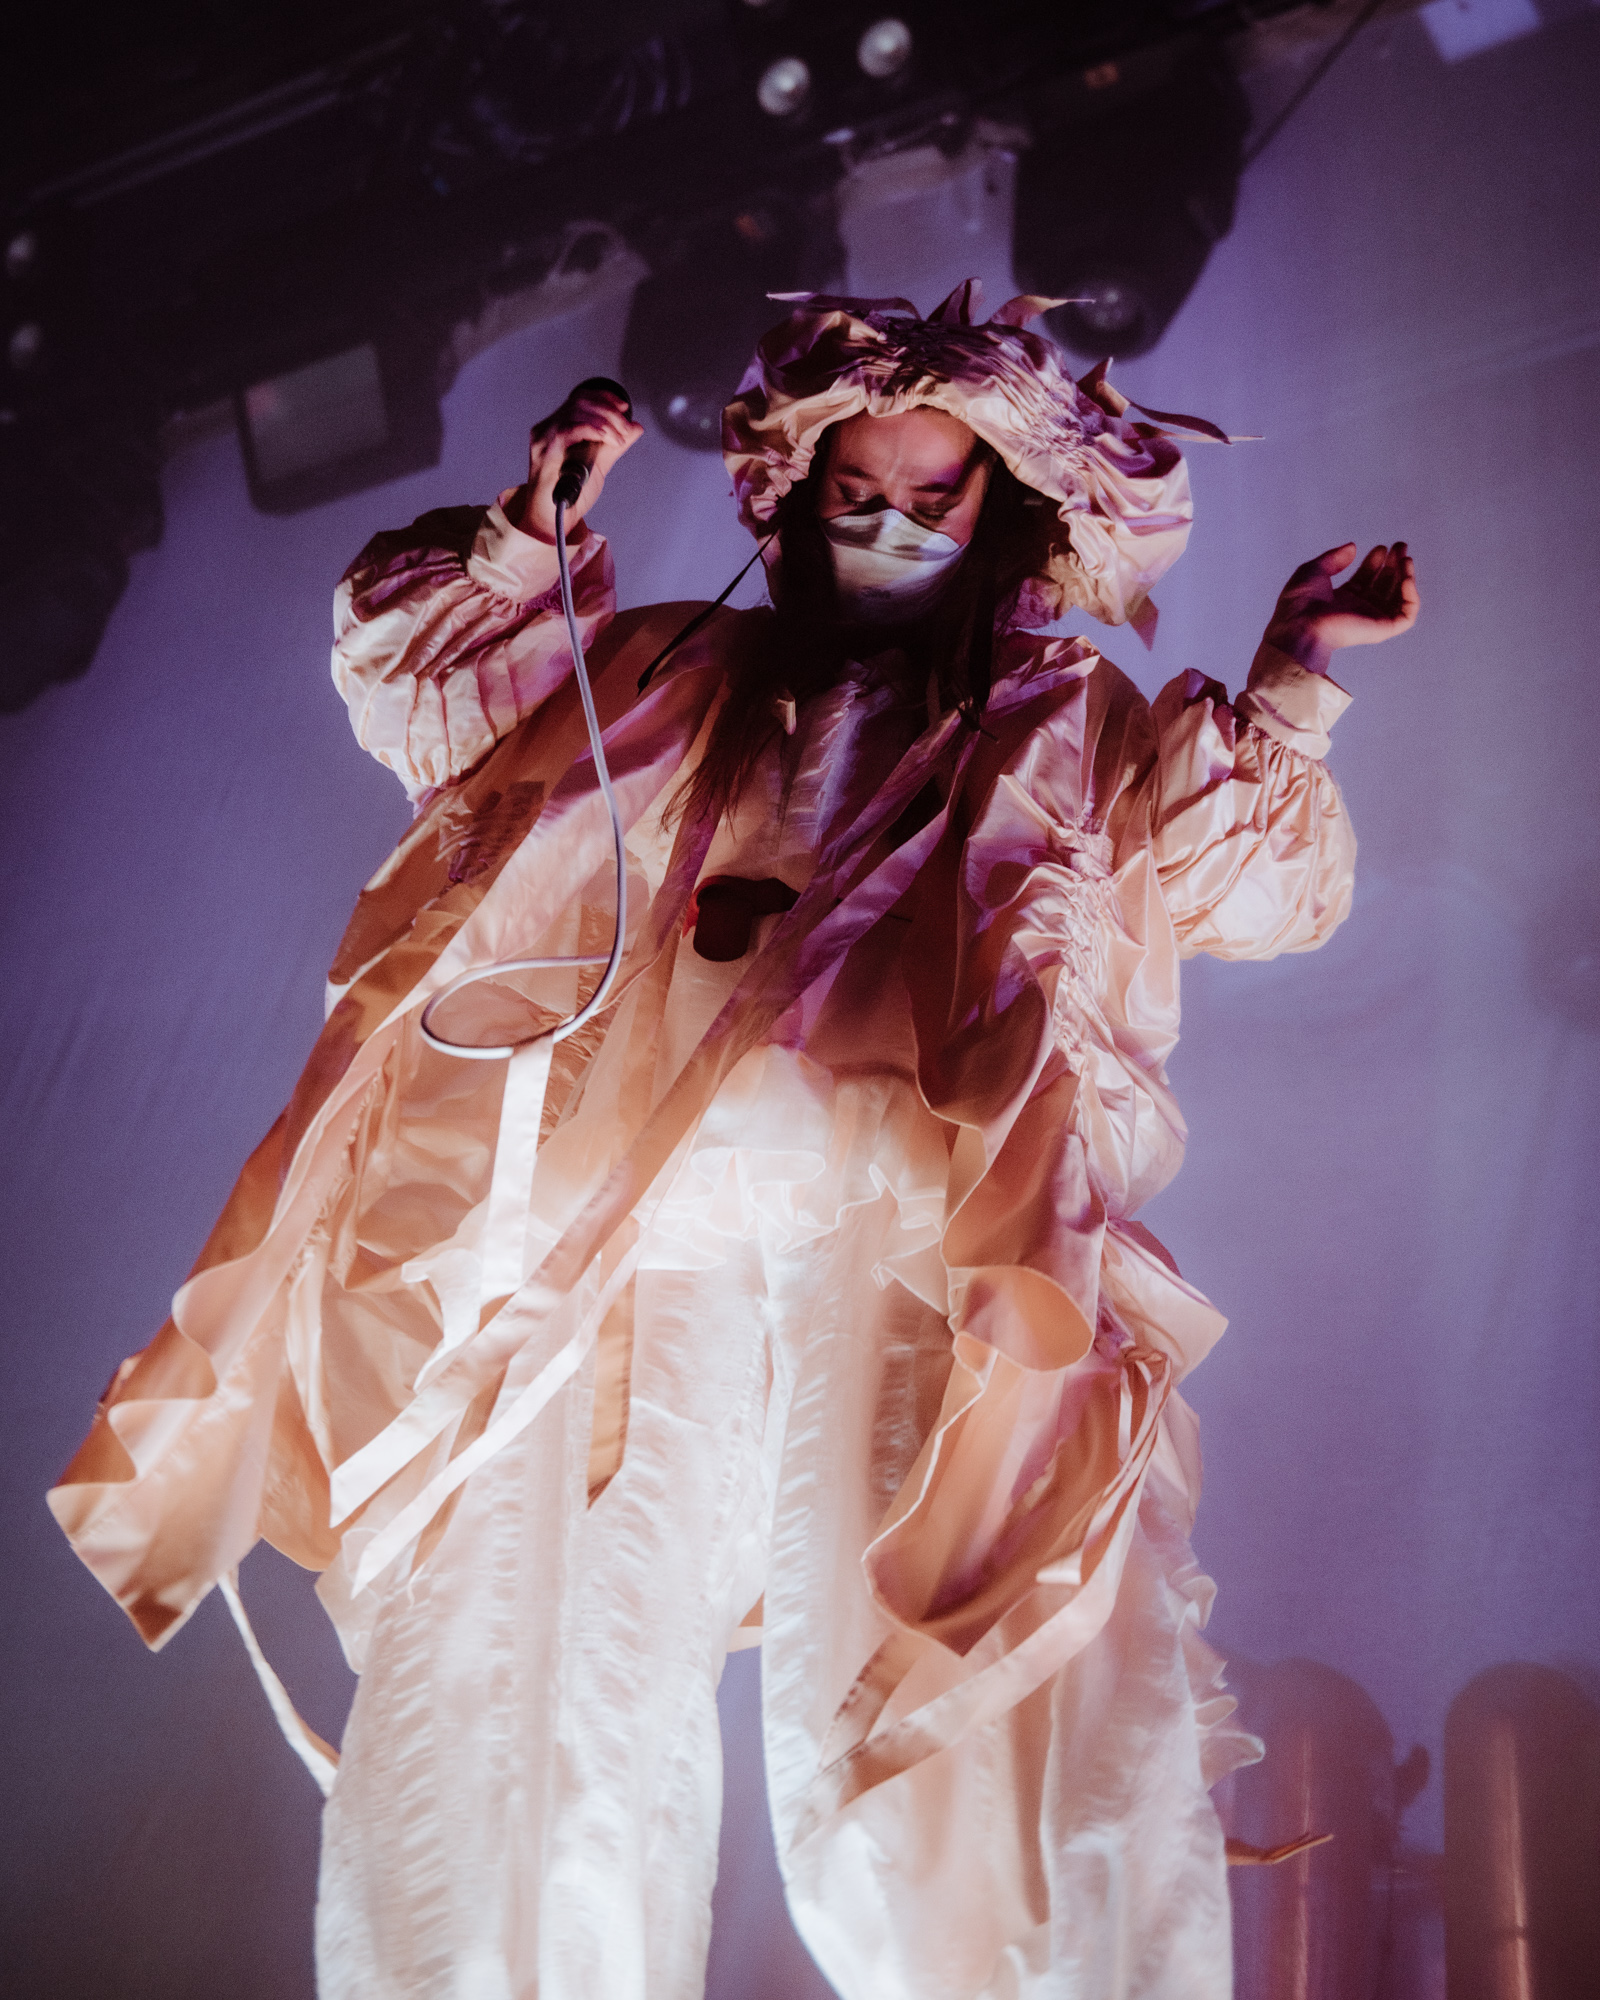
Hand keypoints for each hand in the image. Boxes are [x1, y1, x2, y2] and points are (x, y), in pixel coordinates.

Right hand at [514, 382, 643, 543]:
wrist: (555, 521)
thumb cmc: (571, 496)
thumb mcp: (599, 465)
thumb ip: (615, 445)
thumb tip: (635, 427)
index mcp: (557, 428)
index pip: (580, 398)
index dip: (604, 398)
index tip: (624, 407)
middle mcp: (547, 429)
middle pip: (580, 402)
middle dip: (610, 413)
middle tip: (625, 430)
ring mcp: (543, 439)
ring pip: (577, 412)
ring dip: (605, 422)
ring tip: (619, 439)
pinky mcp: (545, 452)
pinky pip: (570, 430)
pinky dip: (594, 431)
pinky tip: (607, 440)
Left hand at [1264, 542, 1418, 675]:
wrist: (1300, 625)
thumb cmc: (1299, 602)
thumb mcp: (1313, 570)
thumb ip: (1334, 558)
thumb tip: (1353, 547)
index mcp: (1340, 599)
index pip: (1365, 579)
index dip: (1374, 562)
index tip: (1380, 547)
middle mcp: (1357, 610)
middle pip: (1383, 586)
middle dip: (1394, 565)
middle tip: (1400, 546)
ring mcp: (1370, 620)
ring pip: (1398, 598)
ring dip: (1406, 576)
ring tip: (1406, 558)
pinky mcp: (1381, 630)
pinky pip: (1406, 615)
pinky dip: (1411, 596)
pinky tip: (1406, 578)